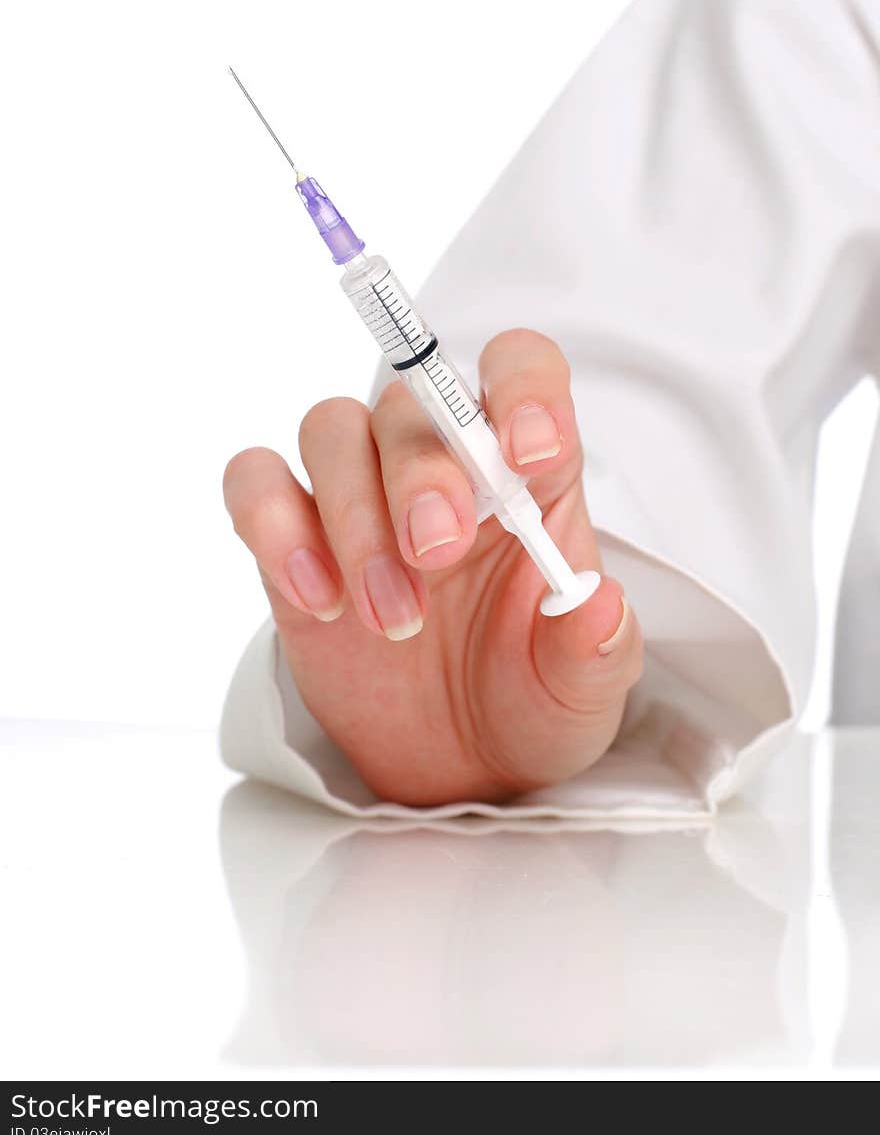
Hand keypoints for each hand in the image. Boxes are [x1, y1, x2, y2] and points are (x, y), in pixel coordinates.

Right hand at [223, 330, 641, 804]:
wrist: (458, 764)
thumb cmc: (529, 699)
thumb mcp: (581, 693)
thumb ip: (596, 649)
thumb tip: (599, 603)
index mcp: (526, 473)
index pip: (519, 369)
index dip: (522, 388)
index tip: (527, 452)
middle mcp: (442, 466)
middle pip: (411, 401)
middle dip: (420, 473)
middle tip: (435, 555)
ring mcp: (361, 496)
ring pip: (332, 429)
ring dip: (353, 518)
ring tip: (392, 620)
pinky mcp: (294, 537)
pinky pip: (256, 482)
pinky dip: (274, 526)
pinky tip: (318, 600)